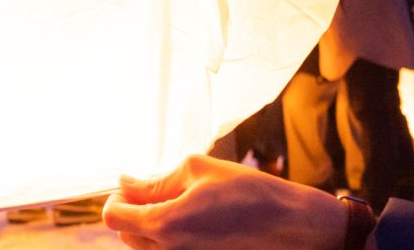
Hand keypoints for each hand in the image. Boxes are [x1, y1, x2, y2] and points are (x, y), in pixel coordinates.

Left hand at [102, 155, 345, 249]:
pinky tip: (197, 224)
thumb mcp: (200, 171)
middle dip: (134, 211)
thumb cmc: (252, 194)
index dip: (117, 198)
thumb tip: (126, 183)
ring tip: (182, 207)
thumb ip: (156, 180)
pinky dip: (173, 240)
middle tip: (158, 192)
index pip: (113, 216)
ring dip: (152, 227)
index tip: (133, 187)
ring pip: (148, 248)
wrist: (299, 230)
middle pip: (127, 234)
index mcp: (166, 225)